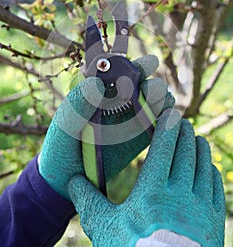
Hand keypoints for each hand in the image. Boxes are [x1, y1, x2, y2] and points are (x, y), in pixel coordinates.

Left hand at [39, 55, 171, 199]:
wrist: (67, 180)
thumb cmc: (61, 147)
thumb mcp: (64, 125)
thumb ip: (77, 105)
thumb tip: (96, 84)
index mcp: (99, 91)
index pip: (119, 71)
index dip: (133, 66)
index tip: (144, 65)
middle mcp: (117, 101)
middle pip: (142, 85)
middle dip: (152, 84)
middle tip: (151, 89)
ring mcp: (131, 119)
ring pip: (154, 103)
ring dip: (162, 100)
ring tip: (162, 104)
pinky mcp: (140, 137)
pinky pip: (158, 126)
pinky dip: (167, 121)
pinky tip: (166, 123)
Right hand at [68, 109, 225, 246]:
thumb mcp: (105, 228)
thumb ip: (88, 201)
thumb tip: (72, 181)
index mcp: (152, 193)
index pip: (164, 149)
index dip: (168, 128)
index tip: (170, 114)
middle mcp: (181, 196)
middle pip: (186, 153)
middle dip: (184, 134)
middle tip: (182, 122)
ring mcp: (201, 209)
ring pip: (204, 167)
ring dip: (199, 149)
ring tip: (195, 138)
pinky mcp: (214, 222)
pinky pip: (215, 187)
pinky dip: (211, 171)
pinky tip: (207, 166)